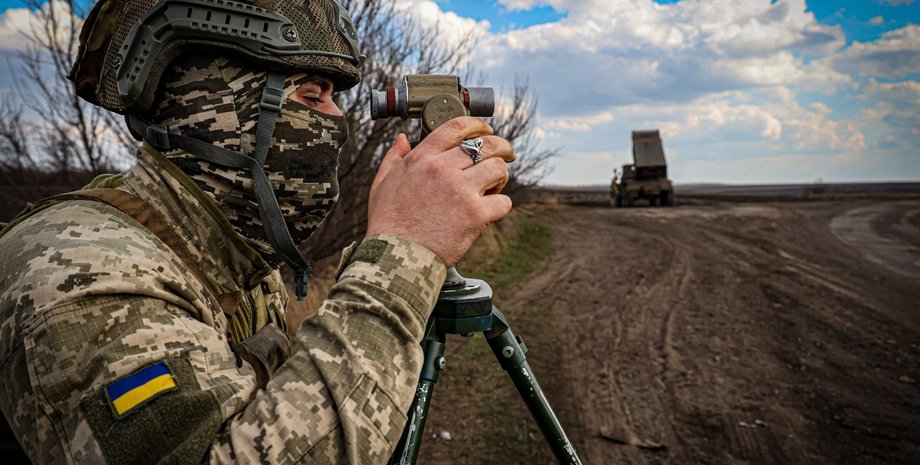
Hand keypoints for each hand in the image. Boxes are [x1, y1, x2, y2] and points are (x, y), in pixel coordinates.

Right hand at [366, 117, 515, 265]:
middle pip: (485, 145)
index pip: (456, 127)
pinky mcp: (474, 215)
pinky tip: (491, 211)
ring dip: (501, 177)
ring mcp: (460, 191)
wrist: (396, 256)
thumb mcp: (382, 183)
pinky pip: (503, 202)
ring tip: (494, 187)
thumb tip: (402, 138)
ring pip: (498, 169)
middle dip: (501, 147)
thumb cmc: (388, 223)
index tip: (486, 130)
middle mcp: (442, 170)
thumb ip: (394, 157)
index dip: (477, 124)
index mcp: (421, 159)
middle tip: (507, 154)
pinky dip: (501, 206)